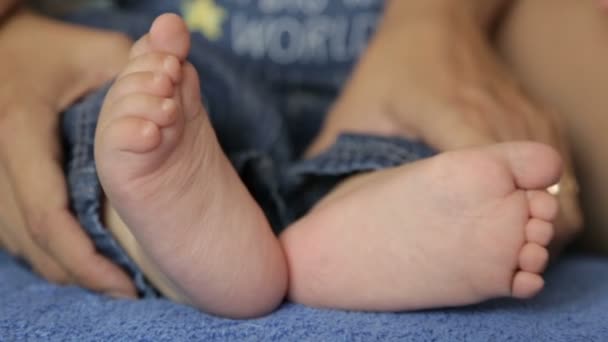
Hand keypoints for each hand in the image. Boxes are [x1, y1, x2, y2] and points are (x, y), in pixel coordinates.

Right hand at [0, 10, 135, 296]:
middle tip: (125, 290)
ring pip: (18, 242)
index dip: (84, 257)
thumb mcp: (97, 53)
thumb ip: (138, 73)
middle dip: (77, 273)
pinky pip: (14, 230)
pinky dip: (47, 250)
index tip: (124, 282)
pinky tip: (80, 260)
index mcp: (19, 129)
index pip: (47, 214)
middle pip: (30, 239)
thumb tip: (176, 82)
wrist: (6, 42)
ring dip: (62, 267)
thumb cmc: (55, 48)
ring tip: (109, 283)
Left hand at [308, 10, 581, 249]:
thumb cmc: (394, 66)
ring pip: (561, 186)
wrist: (438, 20)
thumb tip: (314, 208)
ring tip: (511, 245)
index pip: (492, 181)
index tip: (479, 257)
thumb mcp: (356, 108)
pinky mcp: (541, 116)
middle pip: (541, 193)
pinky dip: (549, 196)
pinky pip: (562, 168)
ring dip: (541, 219)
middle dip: (526, 235)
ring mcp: (527, 117)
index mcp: (453, 118)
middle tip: (497, 261)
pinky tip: (518, 211)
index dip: (495, 226)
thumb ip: (332, 156)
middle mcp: (500, 119)